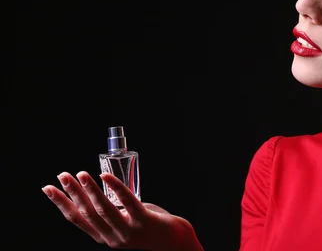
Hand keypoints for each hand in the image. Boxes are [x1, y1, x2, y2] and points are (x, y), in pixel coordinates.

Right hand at [42, 171, 203, 250]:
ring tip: (81, 173)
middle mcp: (113, 237)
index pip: (77, 220)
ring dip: (90, 190)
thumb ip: (115, 212)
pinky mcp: (144, 222)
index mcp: (105, 237)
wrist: (177, 244)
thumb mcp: (126, 223)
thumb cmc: (152, 229)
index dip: (61, 204)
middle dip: (72, 193)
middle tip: (62, 175)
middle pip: (87, 213)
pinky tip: (106, 175)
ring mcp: (128, 232)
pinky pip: (128, 203)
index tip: (47, 188)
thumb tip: (106, 188)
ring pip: (104, 209)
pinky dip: (115, 188)